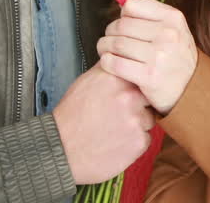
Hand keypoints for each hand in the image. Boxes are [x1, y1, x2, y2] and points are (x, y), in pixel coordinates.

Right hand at [53, 65, 154, 184]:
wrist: (61, 149)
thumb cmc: (71, 116)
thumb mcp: (85, 82)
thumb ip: (108, 70)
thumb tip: (121, 58)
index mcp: (118, 79)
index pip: (140, 76)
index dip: (135, 87)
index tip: (128, 94)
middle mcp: (130, 97)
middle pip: (148, 98)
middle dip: (139, 105)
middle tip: (119, 115)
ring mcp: (136, 120)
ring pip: (148, 119)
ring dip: (137, 124)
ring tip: (114, 130)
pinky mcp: (139, 142)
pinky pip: (145, 139)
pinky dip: (134, 142)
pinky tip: (116, 142)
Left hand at [97, 0, 198, 114]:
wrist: (192, 88)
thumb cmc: (177, 56)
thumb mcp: (174, 29)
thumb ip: (151, 17)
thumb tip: (121, 8)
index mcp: (173, 18)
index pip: (132, 4)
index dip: (123, 14)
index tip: (123, 23)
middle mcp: (168, 34)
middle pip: (121, 24)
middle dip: (110, 32)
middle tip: (109, 39)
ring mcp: (159, 55)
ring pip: (116, 43)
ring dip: (104, 46)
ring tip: (106, 50)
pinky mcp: (148, 76)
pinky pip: (115, 63)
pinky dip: (106, 61)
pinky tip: (109, 62)